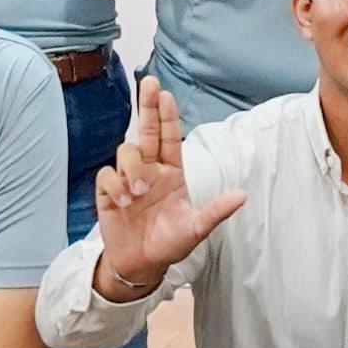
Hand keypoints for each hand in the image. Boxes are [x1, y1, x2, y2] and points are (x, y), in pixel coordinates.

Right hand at [93, 77, 246, 291]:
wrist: (141, 265)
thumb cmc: (169, 243)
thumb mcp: (196, 229)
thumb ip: (216, 211)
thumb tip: (242, 196)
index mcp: (171, 173)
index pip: (169, 138)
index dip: (167, 116)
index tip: (166, 94)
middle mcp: (149, 171)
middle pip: (146, 131)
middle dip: (147, 106)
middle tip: (149, 82)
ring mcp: (127, 180)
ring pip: (125, 152)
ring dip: (131, 166)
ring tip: (138, 191)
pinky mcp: (107, 193)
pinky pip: (106, 176)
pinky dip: (114, 185)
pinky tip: (122, 201)